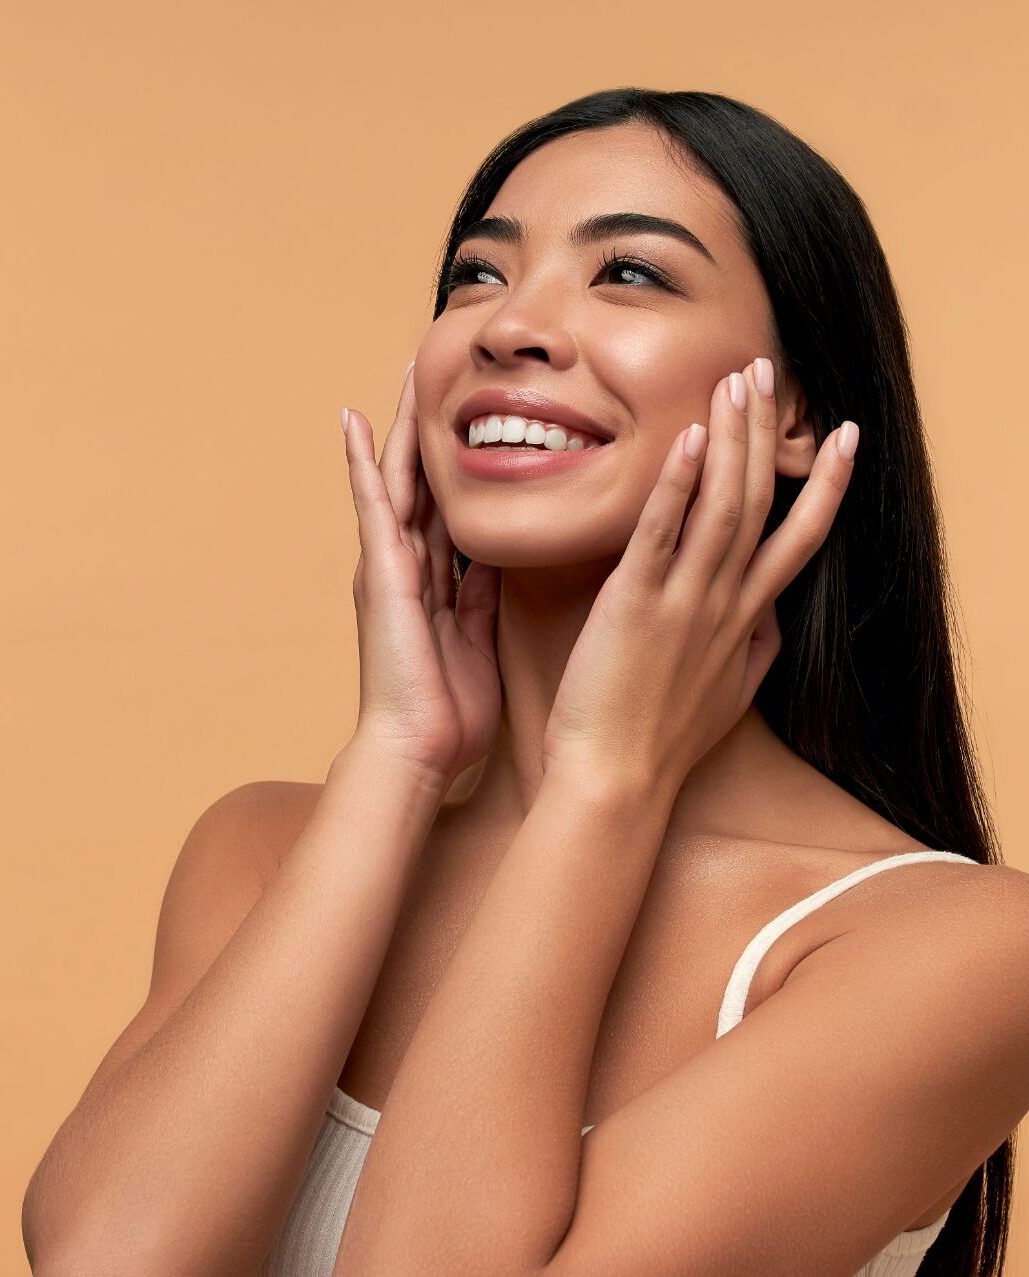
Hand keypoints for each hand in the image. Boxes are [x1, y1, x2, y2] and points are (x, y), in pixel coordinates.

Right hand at [341, 362, 501, 787]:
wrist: (417, 749)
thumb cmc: (449, 712)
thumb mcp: (478, 641)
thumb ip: (482, 599)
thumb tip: (498, 562)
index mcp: (435, 583)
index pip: (450, 509)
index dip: (462, 465)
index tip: (478, 422)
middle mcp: (406, 566)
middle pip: (423, 482)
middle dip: (432, 430)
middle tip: (440, 373)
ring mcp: (388, 565)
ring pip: (399, 479)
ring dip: (403, 427)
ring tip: (407, 372)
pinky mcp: (379, 570)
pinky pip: (372, 504)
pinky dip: (362, 462)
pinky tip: (354, 420)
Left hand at [541, 358, 857, 795]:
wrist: (617, 781)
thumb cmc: (660, 741)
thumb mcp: (728, 695)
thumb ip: (753, 651)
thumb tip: (770, 621)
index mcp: (746, 621)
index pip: (799, 540)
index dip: (826, 486)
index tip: (844, 436)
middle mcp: (725, 603)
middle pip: (760, 503)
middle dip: (767, 434)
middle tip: (766, 371)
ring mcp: (684, 601)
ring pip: (722, 506)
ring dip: (732, 440)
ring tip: (737, 382)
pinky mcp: (635, 604)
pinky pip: (662, 533)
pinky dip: (678, 484)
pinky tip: (688, 438)